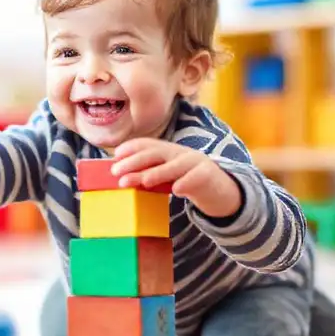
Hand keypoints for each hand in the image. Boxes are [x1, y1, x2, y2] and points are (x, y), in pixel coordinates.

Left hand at [111, 138, 241, 217]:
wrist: (219, 190)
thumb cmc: (186, 182)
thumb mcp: (167, 174)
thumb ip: (149, 173)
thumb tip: (122, 179)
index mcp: (167, 151)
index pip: (147, 145)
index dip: (131, 147)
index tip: (115, 155)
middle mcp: (179, 153)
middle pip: (155, 153)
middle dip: (135, 161)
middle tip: (117, 172)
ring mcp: (194, 162)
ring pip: (174, 165)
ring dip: (157, 173)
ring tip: (143, 181)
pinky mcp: (208, 175)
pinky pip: (196, 178)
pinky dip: (186, 183)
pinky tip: (177, 190)